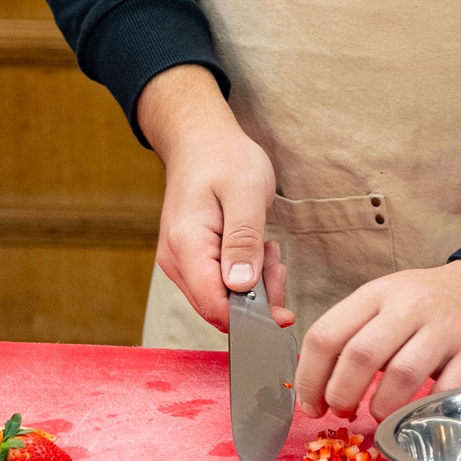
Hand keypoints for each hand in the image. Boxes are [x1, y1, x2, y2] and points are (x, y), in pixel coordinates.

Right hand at [137, 64, 291, 332]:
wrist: (202, 141)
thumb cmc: (226, 160)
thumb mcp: (246, 194)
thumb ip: (243, 241)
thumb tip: (241, 287)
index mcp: (186, 246)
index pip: (213, 306)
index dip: (250, 319)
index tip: (284, 314)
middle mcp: (176, 261)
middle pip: (218, 307)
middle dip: (257, 299)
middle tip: (278, 263)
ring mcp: (180, 262)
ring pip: (221, 298)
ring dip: (254, 284)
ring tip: (267, 248)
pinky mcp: (190, 259)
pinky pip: (220, 283)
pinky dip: (245, 274)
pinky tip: (257, 250)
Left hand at [296, 259, 460, 422]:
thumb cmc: (430, 306)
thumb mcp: (388, 302)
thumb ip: (354, 333)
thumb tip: (316, 386)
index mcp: (379, 292)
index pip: (326, 335)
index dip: (310, 379)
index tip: (311, 404)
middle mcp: (411, 305)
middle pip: (360, 356)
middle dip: (341, 396)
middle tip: (342, 411)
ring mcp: (446, 329)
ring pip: (400, 376)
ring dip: (380, 408)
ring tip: (379, 413)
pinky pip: (442, 393)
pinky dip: (422, 413)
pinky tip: (415, 415)